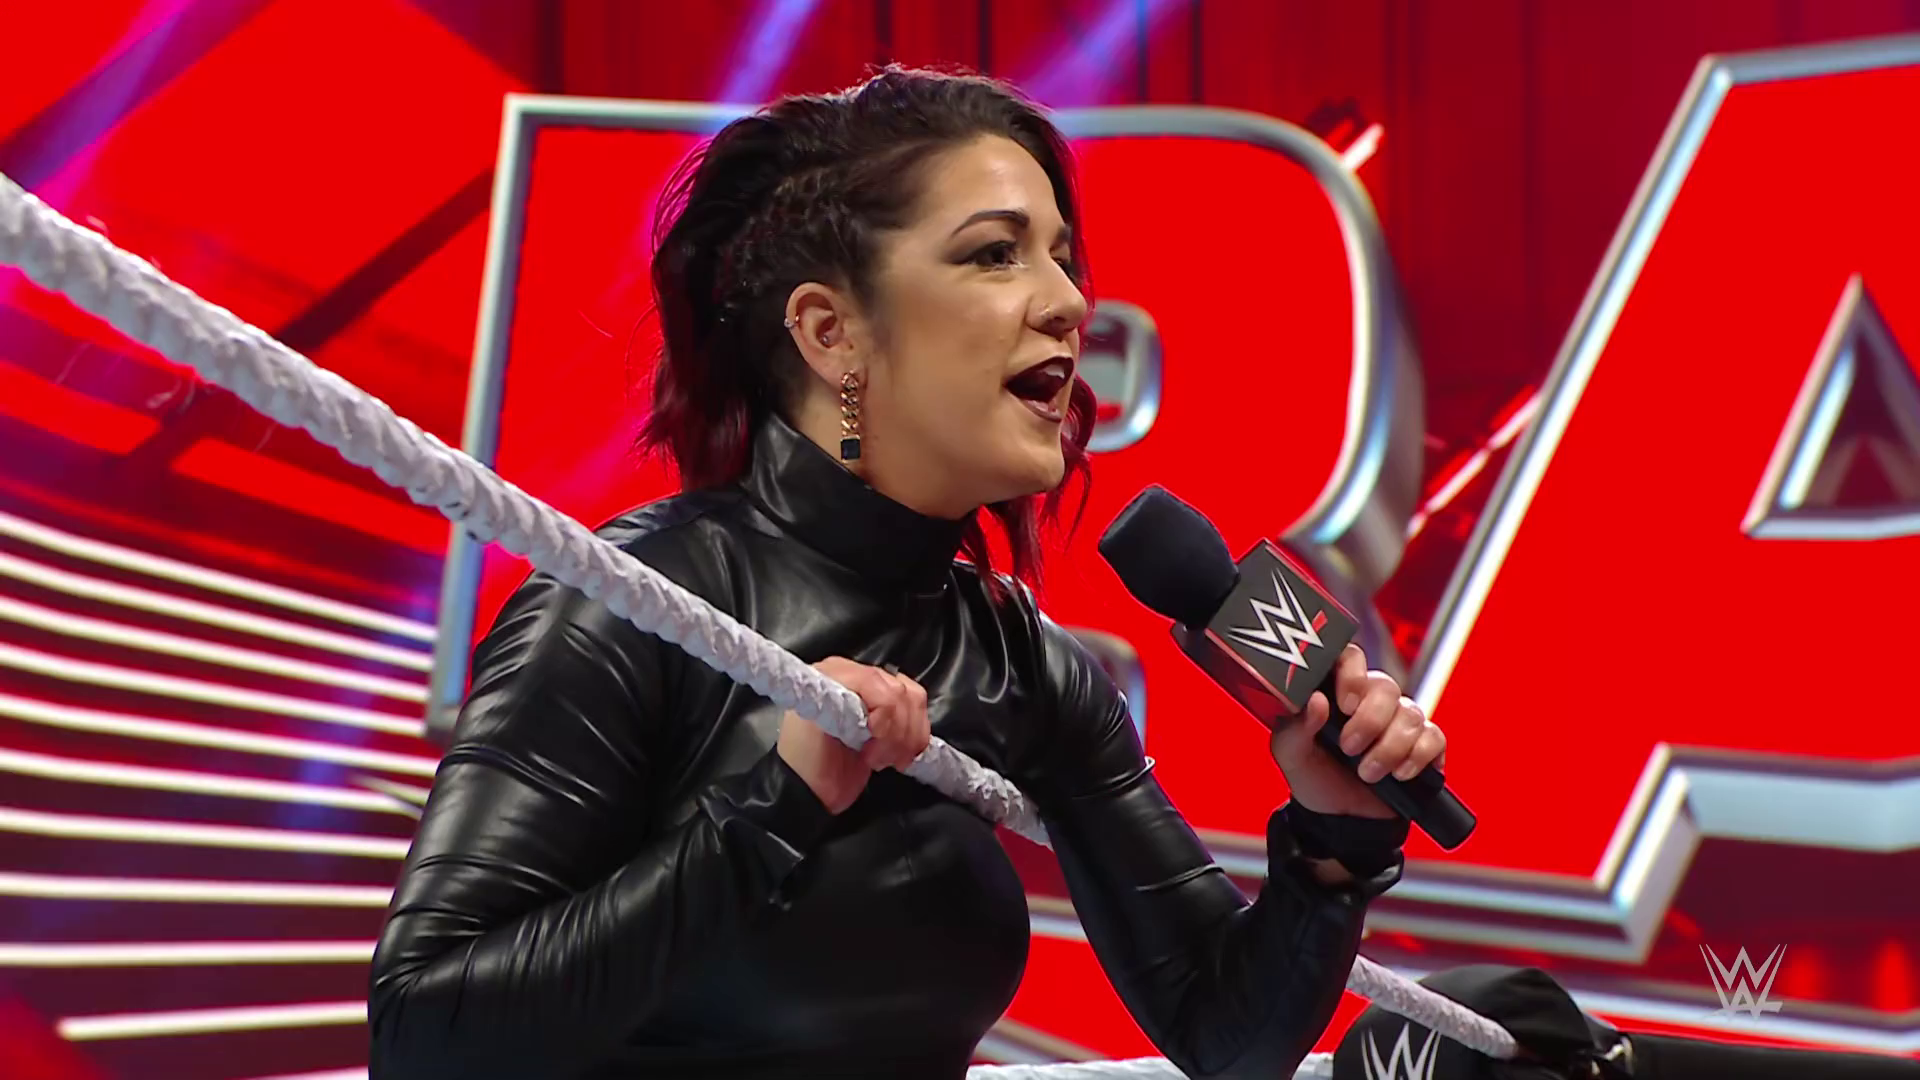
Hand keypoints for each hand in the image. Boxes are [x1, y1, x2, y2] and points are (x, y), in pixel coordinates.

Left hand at [777, 657, 930, 814]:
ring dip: (907, 737)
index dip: (884, 712)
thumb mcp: (813, 731)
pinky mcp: (892, 711)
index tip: (873, 739)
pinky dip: (916, 737)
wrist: (811, 790)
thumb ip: (839, 710)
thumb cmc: (806, 763)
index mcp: (832, 674)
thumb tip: (872, 709)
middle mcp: (855, 676)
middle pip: (899, 691)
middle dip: (895, 731)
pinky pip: (919, 711)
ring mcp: (876, 692)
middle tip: (875, 759)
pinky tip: (900, 756)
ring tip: (887, 760)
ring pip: (914, 699)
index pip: (875, 680)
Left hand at [1267, 644, 1445, 818]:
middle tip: (1349, 749)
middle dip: (1369, 722)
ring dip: (1389, 749)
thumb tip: (1316, 700)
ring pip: (1411, 715)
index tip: (1345, 704)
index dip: (1352, 674)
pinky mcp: (1425, 744)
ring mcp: (1401, 719)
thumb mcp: (1290, 754)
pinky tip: (1399, 775)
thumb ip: (1295, 726)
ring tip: (1367, 774)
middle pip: (1386, 687)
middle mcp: (1372, 698)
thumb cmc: (1314, 775)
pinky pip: (1434, 738)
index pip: (1351, 657)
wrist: (1339, 818)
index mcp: (1338, 690)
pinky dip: (1418, 758)